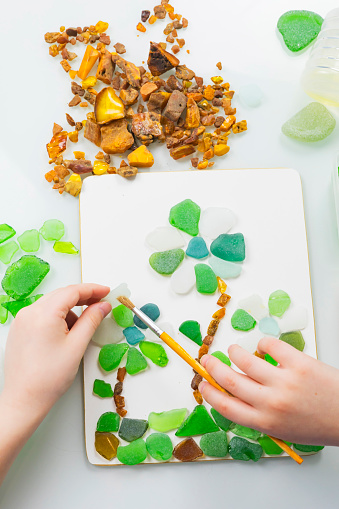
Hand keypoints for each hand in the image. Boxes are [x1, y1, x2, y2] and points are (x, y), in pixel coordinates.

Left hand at [2, 284, 110, 421]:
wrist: (24, 400)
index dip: (92, 289)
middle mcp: (29, 312)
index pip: (72, 291)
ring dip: (69, 310)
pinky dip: (57, 318)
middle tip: (100, 304)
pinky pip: (42, 314)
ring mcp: (22, 321)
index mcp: (44, 314)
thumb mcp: (77, 346)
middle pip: (61, 295)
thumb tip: (103, 305)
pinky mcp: (19, 330)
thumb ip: (92, 320)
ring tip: (80, 330)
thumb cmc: (49, 378)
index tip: (106, 291)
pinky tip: (65, 333)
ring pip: (52, 304)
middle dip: (82, 297)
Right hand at [199, 337, 338, 445]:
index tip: (202, 384)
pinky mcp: (298, 363)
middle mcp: (270, 402)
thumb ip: (259, 414)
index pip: (224, 405)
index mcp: (265, 422)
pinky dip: (263, 343)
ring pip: (245, 359)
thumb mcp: (283, 429)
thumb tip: (235, 391)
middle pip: (228, 380)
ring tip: (234, 350)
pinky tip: (265, 347)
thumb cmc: (318, 424)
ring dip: (234, 352)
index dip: (209, 392)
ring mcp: (284, 381)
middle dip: (212, 368)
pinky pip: (271, 345)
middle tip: (207, 360)